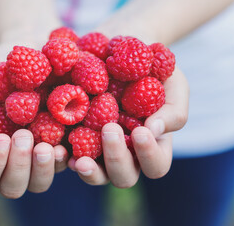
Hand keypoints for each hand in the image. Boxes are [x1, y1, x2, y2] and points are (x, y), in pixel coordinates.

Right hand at [0, 42, 68, 197]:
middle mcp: (14, 160)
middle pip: (13, 187)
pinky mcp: (64, 145)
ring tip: (46, 146)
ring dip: (41, 169)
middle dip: (18, 167)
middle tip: (23, 136)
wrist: (31, 50)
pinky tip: (64, 145)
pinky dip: (65, 160)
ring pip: (40, 183)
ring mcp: (39, 155)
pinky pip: (66, 165)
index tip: (2, 138)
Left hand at [68, 67, 188, 186]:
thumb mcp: (173, 84)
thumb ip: (172, 110)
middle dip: (117, 158)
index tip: (140, 130)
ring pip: (98, 176)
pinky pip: (73, 159)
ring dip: (90, 171)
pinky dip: (66, 160)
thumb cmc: (154, 72)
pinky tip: (61, 151)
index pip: (156, 165)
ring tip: (80, 160)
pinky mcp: (79, 141)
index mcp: (152, 145)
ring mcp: (101, 151)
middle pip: (125, 177)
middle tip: (109, 130)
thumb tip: (154, 130)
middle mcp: (127, 154)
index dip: (149, 155)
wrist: (121, 55)